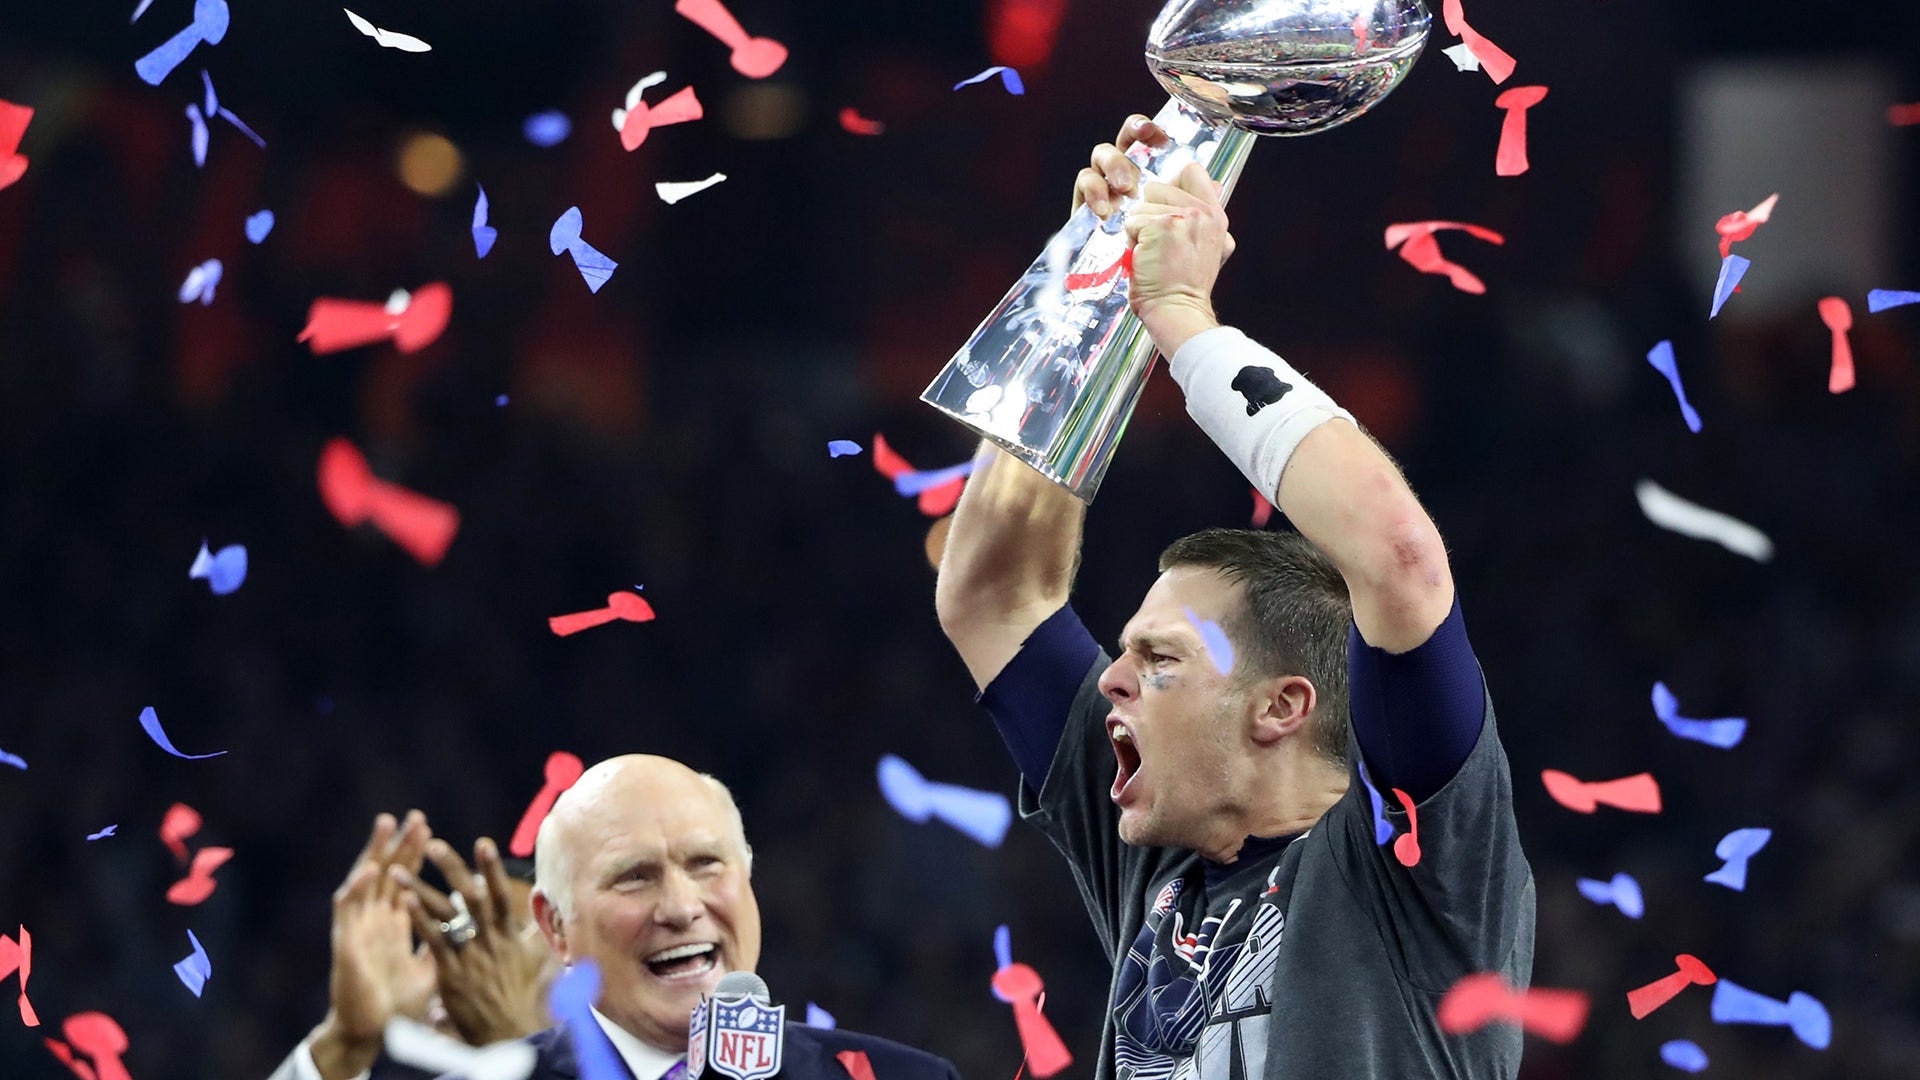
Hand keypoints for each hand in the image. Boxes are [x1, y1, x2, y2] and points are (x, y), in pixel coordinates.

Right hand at [311, 811, 436, 1079]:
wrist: (373, 1030)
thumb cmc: (400, 1002)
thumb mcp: (430, 965)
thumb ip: (443, 941)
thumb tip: (469, 923)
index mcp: (395, 923)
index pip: (405, 879)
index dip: (415, 855)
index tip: (429, 829)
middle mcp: (376, 919)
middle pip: (387, 872)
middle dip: (399, 843)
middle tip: (414, 816)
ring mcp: (359, 926)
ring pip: (366, 880)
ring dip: (375, 852)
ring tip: (386, 824)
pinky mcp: (346, 941)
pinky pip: (349, 910)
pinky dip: (357, 888)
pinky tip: (369, 870)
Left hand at [398, 836, 551, 1045]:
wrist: (511, 1033)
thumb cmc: (524, 999)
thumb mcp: (538, 962)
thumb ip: (535, 933)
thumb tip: (543, 908)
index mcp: (509, 936)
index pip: (500, 895)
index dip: (491, 869)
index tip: (482, 843)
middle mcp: (490, 940)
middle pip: (471, 896)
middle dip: (451, 869)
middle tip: (432, 845)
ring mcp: (470, 955)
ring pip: (445, 915)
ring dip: (421, 890)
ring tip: (399, 871)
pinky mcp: (452, 972)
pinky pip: (434, 941)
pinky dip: (420, 919)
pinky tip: (405, 902)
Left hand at [1073, 115, 1233, 354]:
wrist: (1178, 312)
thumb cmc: (1183, 287)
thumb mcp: (1210, 248)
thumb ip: (1206, 216)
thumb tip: (1212, 181)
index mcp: (1216, 214)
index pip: (1192, 170)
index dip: (1171, 182)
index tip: (1164, 207)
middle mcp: (1204, 211)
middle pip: (1158, 186)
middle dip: (1148, 214)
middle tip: (1159, 246)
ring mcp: (1184, 216)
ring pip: (1141, 205)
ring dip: (1138, 230)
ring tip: (1152, 255)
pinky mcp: (1161, 225)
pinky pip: (1131, 220)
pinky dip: (1131, 241)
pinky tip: (1143, 259)